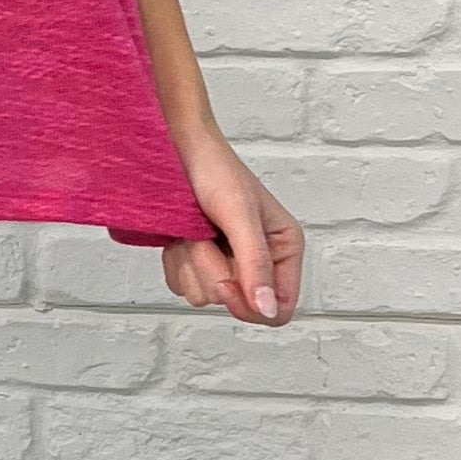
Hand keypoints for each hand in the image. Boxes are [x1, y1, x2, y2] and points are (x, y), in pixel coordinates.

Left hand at [158, 125, 304, 326]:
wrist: (177, 151)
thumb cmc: (216, 171)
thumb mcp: (240, 217)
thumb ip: (256, 264)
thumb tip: (268, 308)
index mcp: (284, 250)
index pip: (280, 308)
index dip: (253, 307)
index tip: (226, 285)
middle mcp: (259, 261)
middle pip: (237, 305)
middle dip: (213, 272)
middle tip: (205, 238)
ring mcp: (226, 263)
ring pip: (204, 295)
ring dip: (191, 262)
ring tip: (193, 230)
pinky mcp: (199, 262)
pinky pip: (182, 284)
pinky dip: (176, 261)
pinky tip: (180, 234)